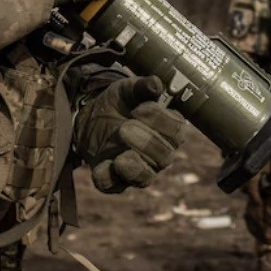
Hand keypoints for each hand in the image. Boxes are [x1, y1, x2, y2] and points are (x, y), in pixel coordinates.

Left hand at [74, 75, 187, 192]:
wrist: (92, 116)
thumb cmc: (120, 102)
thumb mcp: (128, 89)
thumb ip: (142, 86)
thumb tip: (155, 84)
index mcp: (168, 130)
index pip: (177, 131)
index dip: (160, 121)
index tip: (138, 108)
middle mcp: (159, 154)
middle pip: (164, 156)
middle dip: (146, 143)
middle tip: (124, 127)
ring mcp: (138, 169)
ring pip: (145, 177)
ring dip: (134, 167)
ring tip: (121, 156)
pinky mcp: (115, 179)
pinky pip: (114, 185)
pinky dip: (109, 179)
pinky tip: (103, 166)